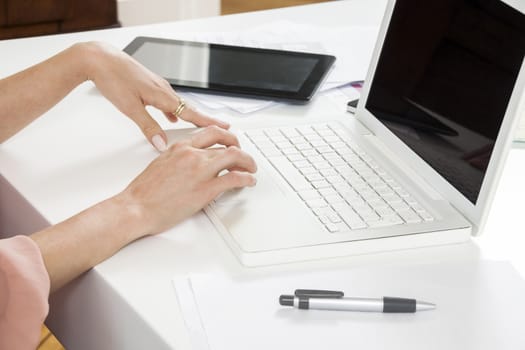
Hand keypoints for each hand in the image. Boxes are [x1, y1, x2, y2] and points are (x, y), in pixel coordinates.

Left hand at [81, 42, 228, 151]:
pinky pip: (168, 100)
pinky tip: (170, 116)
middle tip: (220, 127)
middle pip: (189, 108)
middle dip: (204, 120)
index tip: (224, 126)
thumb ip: (148, 127)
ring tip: (198, 125)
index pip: (191, 113)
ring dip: (189, 115)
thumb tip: (161, 144)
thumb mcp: (130, 108)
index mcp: (163, 96)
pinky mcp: (149, 85)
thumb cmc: (113, 79)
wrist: (99, 59)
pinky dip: (174, 110)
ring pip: (179, 104)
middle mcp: (163, 89)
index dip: (208, 122)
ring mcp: (157, 86)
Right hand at [118, 126, 256, 235]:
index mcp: (180, 147)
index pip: (210, 132)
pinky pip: (234, 179)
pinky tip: (249, 182)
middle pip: (226, 141)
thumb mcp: (161, 164)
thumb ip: (179, 159)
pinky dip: (247, 179)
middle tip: (244, 156)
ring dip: (248, 162)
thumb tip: (192, 164)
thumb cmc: (143, 192)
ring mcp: (199, 171)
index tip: (231, 142)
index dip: (226, 136)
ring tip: (251, 169)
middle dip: (240, 147)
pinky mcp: (205, 190)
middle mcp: (191, 154)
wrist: (135, 208)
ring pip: (234, 156)